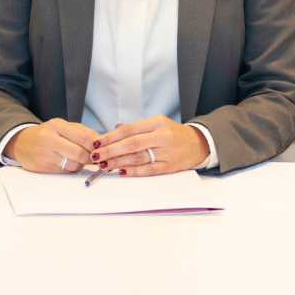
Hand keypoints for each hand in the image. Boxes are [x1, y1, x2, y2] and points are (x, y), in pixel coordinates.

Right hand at [3, 118, 100, 172]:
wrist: (22, 143)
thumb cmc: (47, 134)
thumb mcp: (63, 127)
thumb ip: (82, 132)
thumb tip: (101, 141)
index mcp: (56, 125)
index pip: (83, 137)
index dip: (96, 146)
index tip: (101, 149)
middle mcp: (49, 138)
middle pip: (79, 153)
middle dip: (90, 158)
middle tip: (94, 158)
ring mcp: (45, 154)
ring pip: (73, 165)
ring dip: (81, 165)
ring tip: (79, 160)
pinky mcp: (43, 167)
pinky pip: (65, 171)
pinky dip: (71, 169)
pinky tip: (68, 163)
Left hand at [92, 115, 208, 174]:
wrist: (198, 143)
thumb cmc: (172, 133)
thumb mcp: (156, 124)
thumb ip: (135, 128)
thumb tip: (114, 131)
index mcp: (156, 122)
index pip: (128, 130)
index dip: (110, 137)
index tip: (96, 142)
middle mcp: (161, 136)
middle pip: (131, 144)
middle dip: (110, 150)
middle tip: (96, 156)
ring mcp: (166, 152)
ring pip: (138, 157)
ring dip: (118, 162)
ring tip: (104, 165)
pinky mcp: (170, 166)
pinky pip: (149, 169)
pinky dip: (134, 171)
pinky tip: (122, 172)